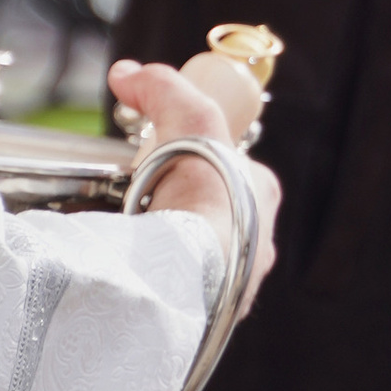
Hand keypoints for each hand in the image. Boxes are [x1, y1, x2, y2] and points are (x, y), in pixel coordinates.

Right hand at [108, 56, 281, 312]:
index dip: (194, 155)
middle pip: (215, 212)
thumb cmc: (201, 192)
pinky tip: (140, 276)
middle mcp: (261, 240)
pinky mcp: (213, 315)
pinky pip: (187, 292)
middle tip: (141, 200)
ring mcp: (238, 283)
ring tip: (136, 240)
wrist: (188, 271)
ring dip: (175, 248)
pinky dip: (165, 282)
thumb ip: (161, 87)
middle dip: (182, 204)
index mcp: (263, 194)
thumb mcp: (187, 117)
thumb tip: (127, 74)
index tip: (159, 157)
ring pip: (202, 255)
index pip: (230, 165)